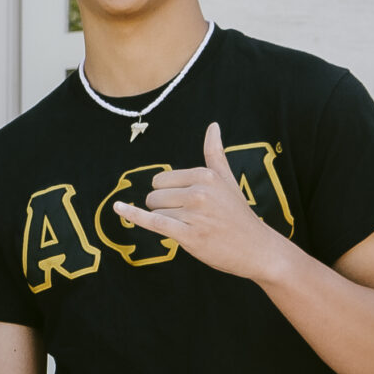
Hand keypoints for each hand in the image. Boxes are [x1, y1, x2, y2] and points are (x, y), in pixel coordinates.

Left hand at [115, 122, 288, 282]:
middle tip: (191, 219)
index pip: (161, 180)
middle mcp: (199, 192)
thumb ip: (215, 153)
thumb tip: (213, 125)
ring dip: (167, 223)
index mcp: (206, 175)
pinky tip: (117, 208)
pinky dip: (133, 216)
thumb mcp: (227, 180)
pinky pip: (152, 222)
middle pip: (154, 196)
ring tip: (192, 228)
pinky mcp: (188, 235)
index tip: (190, 204)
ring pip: (154, 212)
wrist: (256, 248)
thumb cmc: (237, 214)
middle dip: (165, 208)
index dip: (168, 195)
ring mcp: (194, 214)